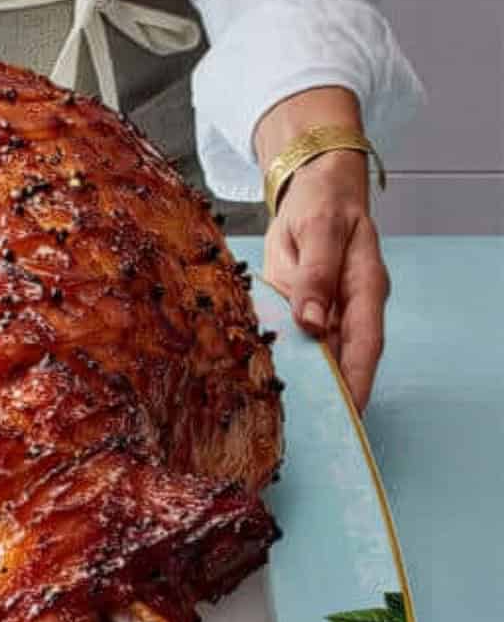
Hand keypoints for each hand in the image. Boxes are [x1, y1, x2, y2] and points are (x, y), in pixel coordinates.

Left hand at [263, 150, 388, 411]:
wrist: (311, 189)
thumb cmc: (322, 204)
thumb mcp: (318, 230)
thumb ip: (316, 275)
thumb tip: (311, 323)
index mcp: (364, 289)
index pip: (365, 345)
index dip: (356, 381)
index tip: (347, 412)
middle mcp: (348, 309)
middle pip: (342, 360)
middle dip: (328, 396)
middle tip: (305, 431)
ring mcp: (325, 313)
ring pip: (316, 356)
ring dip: (301, 384)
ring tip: (279, 419)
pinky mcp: (300, 313)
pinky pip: (292, 343)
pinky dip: (278, 363)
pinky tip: (257, 385)